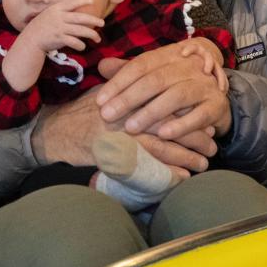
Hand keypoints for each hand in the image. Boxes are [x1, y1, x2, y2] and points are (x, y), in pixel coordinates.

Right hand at [16, 0, 103, 56]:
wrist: (31, 39)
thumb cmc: (42, 27)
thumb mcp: (49, 15)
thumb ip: (62, 13)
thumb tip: (78, 15)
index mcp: (57, 9)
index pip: (72, 3)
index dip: (82, 1)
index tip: (91, 1)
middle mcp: (60, 17)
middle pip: (81, 18)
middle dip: (94, 20)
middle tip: (102, 23)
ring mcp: (60, 28)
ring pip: (81, 31)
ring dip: (91, 35)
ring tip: (97, 38)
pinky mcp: (59, 39)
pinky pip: (74, 42)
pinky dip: (80, 45)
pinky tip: (82, 46)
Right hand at [32, 89, 215, 172]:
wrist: (54, 131)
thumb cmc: (81, 114)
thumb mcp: (106, 94)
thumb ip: (130, 90)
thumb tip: (155, 90)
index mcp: (131, 94)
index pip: (168, 99)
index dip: (189, 110)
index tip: (205, 118)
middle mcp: (130, 110)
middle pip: (173, 119)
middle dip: (195, 132)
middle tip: (212, 142)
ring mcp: (124, 131)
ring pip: (165, 141)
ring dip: (189, 153)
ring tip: (204, 163)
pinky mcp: (117, 151)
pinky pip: (150, 161)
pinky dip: (169, 168)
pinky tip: (184, 176)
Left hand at [95, 43, 232, 140]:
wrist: (217, 99)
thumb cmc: (177, 89)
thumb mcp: (154, 77)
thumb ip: (129, 73)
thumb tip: (101, 66)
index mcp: (171, 56)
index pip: (141, 65)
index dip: (119, 82)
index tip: (99, 100)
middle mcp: (189, 67)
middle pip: (156, 79)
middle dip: (129, 98)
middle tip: (107, 115)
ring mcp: (205, 85)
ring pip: (177, 95)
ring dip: (152, 112)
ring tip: (131, 127)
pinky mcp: (217, 105)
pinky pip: (199, 115)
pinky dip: (181, 125)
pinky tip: (163, 135)